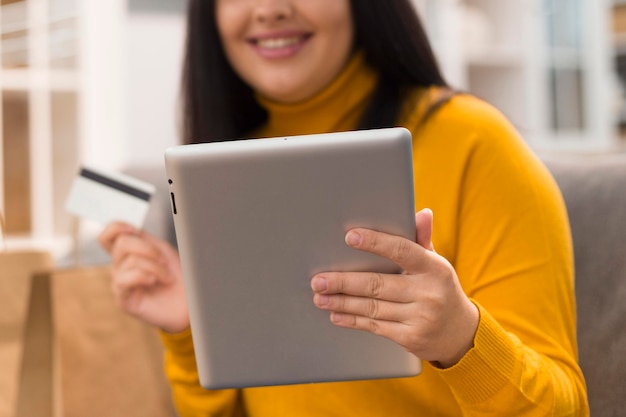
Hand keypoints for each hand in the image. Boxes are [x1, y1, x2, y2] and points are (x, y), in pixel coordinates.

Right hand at [98, 222, 188, 332]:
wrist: (186, 301)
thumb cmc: (176, 275)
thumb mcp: (162, 251)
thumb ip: (143, 239)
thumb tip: (131, 230)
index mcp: (127, 254)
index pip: (107, 237)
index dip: (115, 228)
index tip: (133, 228)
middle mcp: (119, 267)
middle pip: (121, 244)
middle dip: (148, 249)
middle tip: (164, 260)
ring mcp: (120, 283)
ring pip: (129, 261)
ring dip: (155, 267)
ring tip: (166, 277)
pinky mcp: (123, 299)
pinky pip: (125, 279)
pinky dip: (144, 276)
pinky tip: (154, 282)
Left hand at [311, 208, 478, 367]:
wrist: (460, 333)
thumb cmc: (440, 289)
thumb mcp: (436, 264)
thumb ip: (422, 240)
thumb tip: (422, 213)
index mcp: (434, 268)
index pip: (402, 250)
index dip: (375, 243)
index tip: (350, 237)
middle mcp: (429, 293)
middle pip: (377, 284)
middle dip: (343, 282)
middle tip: (318, 280)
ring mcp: (420, 317)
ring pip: (372, 307)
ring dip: (342, 303)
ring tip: (320, 297)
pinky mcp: (411, 338)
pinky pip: (375, 326)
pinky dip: (353, 320)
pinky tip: (336, 315)